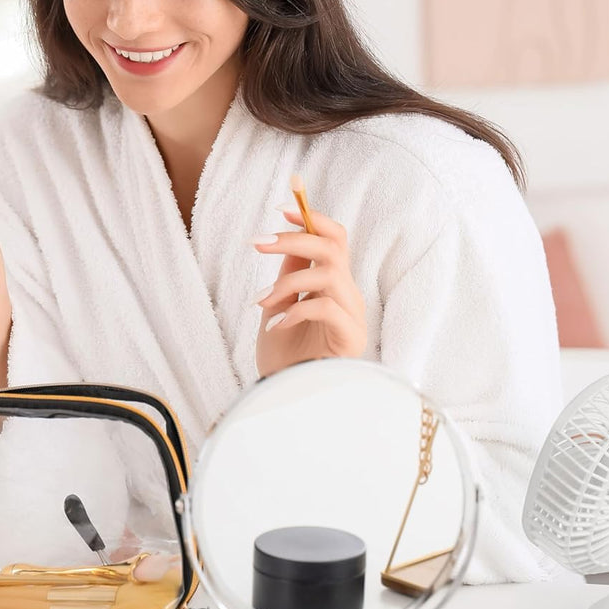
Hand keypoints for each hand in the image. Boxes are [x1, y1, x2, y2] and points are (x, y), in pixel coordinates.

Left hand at [252, 205, 366, 377]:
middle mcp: (347, 295)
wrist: (287, 402)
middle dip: (293, 238)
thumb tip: (287, 236)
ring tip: (262, 301)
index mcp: (333, 285)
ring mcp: (352, 316)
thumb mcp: (279, 306)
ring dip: (288, 280)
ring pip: (330, 273)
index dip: (312, 218)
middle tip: (256, 243)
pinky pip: (326, 308)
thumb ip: (290, 274)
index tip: (281, 207)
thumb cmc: (285, 359)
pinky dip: (295, 310)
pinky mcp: (351, 339)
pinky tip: (275, 325)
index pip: (335, 238)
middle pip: (334, 246)